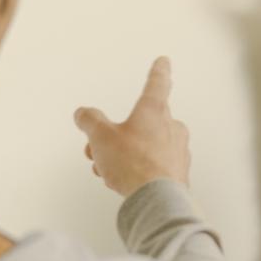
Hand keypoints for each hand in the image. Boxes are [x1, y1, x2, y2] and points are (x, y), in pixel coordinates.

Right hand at [73, 56, 190, 196]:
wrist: (157, 199)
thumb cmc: (133, 164)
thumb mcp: (100, 137)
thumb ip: (90, 121)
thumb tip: (82, 113)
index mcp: (154, 110)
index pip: (157, 83)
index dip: (158, 71)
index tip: (164, 61)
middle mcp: (171, 126)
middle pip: (141, 123)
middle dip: (117, 135)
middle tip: (97, 151)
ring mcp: (178, 150)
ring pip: (145, 146)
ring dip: (123, 156)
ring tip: (106, 171)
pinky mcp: (178, 172)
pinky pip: (153, 166)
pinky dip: (137, 170)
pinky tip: (123, 183)